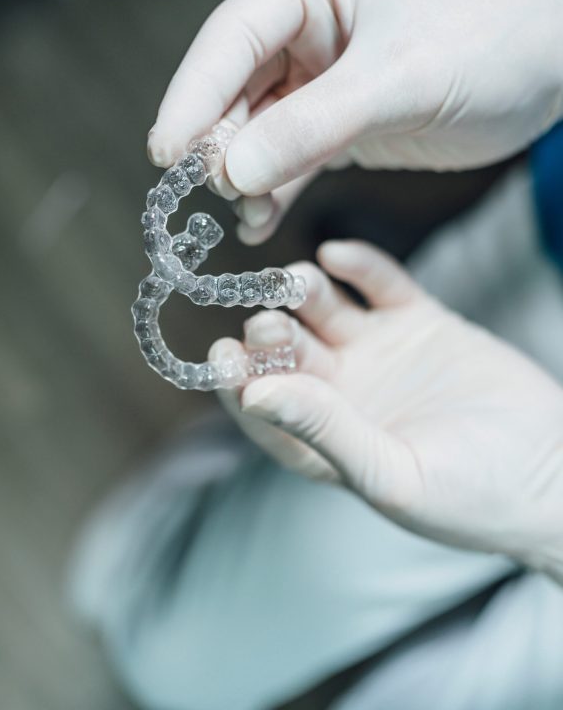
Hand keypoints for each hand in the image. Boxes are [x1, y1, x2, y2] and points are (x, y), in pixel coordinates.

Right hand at [148, 0, 562, 240]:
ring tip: (245, 213)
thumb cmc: (484, 44)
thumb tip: (233, 171)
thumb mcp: (398, 81)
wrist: (544, 73)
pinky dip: (273, 193)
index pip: (229, 39)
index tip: (166, 154)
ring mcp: (313, 80)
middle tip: (211, 191)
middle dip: (218, 144)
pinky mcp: (331, 125)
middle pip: (232, 90)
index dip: (193, 96)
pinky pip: (287, 162)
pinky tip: (262, 221)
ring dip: (243, 176)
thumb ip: (313, 125)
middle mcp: (302, 28)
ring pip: (254, 133)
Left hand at [210, 240, 562, 583]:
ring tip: (300, 281)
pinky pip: (378, 285)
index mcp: (324, 439)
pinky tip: (338, 255)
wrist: (554, 474)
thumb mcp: (391, 473)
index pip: (263, 406)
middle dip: (271, 334)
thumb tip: (255, 394)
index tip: (222, 355)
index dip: (237, 381)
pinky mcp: (417, 322)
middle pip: (287, 351)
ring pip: (324, 312)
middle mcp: (341, 392)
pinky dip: (359, 267)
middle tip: (266, 319)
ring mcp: (377, 353)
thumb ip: (324, 431)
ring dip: (306, 293)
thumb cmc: (472, 498)